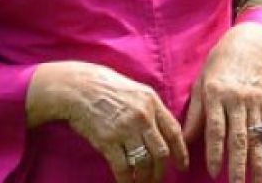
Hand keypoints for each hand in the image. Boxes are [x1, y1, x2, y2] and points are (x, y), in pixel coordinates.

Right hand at [26, 61, 188, 182]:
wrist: (78, 87)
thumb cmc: (106, 87)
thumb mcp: (136, 91)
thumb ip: (151, 109)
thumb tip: (163, 132)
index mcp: (152, 101)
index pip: (174, 131)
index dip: (181, 152)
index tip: (182, 166)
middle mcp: (143, 116)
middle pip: (161, 152)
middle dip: (161, 171)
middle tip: (157, 180)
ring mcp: (125, 129)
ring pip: (144, 162)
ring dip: (145, 177)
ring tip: (142, 182)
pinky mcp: (108, 141)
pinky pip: (123, 167)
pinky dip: (126, 179)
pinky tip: (126, 182)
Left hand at [184, 23, 261, 182]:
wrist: (250, 42)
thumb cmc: (219, 64)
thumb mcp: (202, 83)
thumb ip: (195, 113)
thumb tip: (184, 140)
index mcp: (217, 94)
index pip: (216, 128)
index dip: (215, 151)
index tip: (214, 172)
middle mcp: (238, 99)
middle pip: (239, 137)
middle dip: (238, 165)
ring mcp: (256, 102)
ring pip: (257, 137)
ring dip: (258, 163)